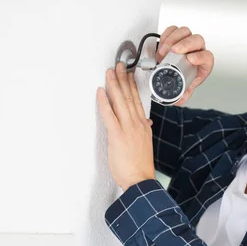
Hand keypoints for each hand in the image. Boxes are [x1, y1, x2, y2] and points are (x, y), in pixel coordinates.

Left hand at [97, 62, 154, 190]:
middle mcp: (137, 123)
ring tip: (110, 72)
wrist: (141, 180)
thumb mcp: (145, 144)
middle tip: (119, 65)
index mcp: (144, 125)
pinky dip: (104, 102)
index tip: (129, 74)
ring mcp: (127, 128)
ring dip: (114, 85)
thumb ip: (145, 130)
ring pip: (120, 101)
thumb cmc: (141, 166)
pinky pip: (109, 115)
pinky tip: (100, 92)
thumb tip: (146, 122)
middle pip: (129, 96)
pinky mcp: (117, 136)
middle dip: (123, 79)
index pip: (137, 100)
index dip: (132, 85)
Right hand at [155, 26, 213, 106]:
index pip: (207, 56)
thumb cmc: (183, 78)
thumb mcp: (184, 89)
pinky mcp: (176, 36)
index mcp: (203, 63)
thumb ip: (183, 96)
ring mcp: (186, 41)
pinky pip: (173, 30)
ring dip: (173, 39)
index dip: (200, 56)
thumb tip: (180, 98)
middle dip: (185, 44)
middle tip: (174, 50)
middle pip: (197, 39)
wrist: (174, 71)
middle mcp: (197, 50)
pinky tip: (161, 45)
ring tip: (164, 50)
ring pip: (185, 32)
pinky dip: (166, 35)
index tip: (190, 59)